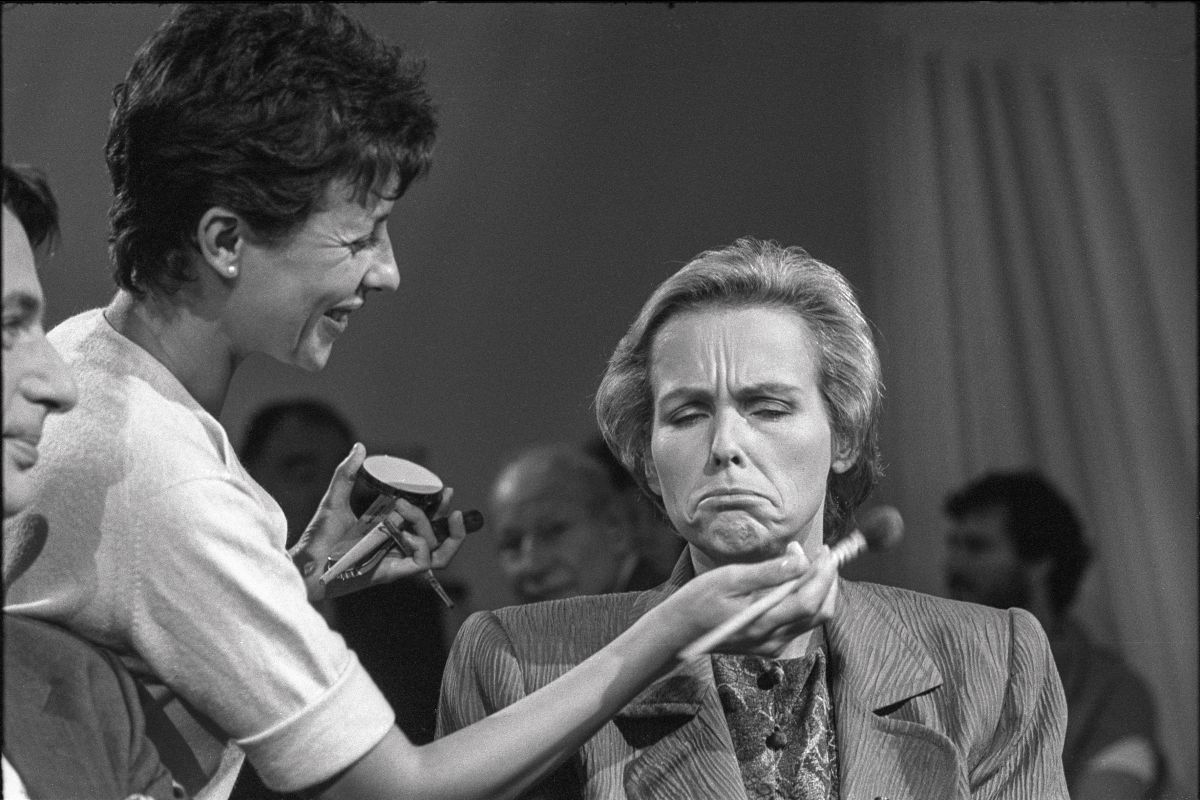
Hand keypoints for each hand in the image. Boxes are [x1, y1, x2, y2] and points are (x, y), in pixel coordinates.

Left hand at [290, 444, 468, 601]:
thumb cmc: (318, 537)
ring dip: (436, 529)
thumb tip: (360, 448)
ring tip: (418, 511)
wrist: (306, 562)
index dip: (440, 507)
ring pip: (437, 551)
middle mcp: (398, 547)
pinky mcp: (393, 573)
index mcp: (391, 532)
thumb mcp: (335, 500)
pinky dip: (422, 545)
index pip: (426, 521)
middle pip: (439, 538)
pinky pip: (422, 561)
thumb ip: (347, 474)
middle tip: (446, 496)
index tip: (445, 490)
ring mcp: (397, 560)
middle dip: (450, 520)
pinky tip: (408, 533)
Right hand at [667, 542, 838, 657]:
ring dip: (818, 590)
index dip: (824, 576)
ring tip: (805, 562)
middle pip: (819, 612)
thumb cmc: (698, 601)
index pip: (809, 601)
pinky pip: (799, 623)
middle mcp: (773, 639)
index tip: (825, 551)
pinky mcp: (769, 645)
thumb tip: (800, 560)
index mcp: (763, 622)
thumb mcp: (729, 579)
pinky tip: (792, 581)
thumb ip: (767, 572)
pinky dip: (804, 600)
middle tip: (820, 553)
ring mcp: (773, 645)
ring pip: (812, 618)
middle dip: (827, 581)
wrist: (678, 632)